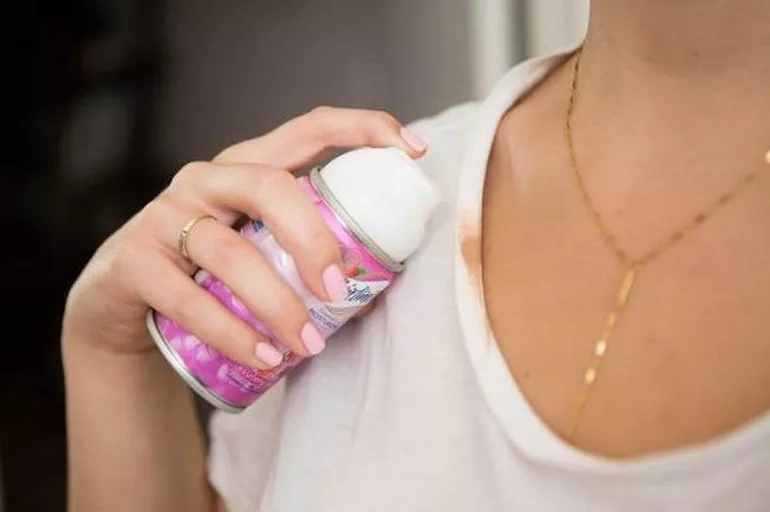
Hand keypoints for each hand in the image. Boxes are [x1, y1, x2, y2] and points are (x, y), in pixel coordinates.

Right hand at [63, 107, 426, 368]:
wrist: (125, 306)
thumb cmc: (213, 275)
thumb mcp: (260, 252)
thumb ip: (302, 256)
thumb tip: (372, 288)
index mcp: (249, 167)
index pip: (308, 128)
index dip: (361, 130)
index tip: (413, 151)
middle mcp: (207, 180)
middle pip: (270, 186)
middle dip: (316, 239)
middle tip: (342, 291)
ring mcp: (165, 215)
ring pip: (230, 251)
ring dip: (277, 304)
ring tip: (307, 345)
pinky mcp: (134, 260)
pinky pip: (185, 297)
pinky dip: (230, 332)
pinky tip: (261, 359)